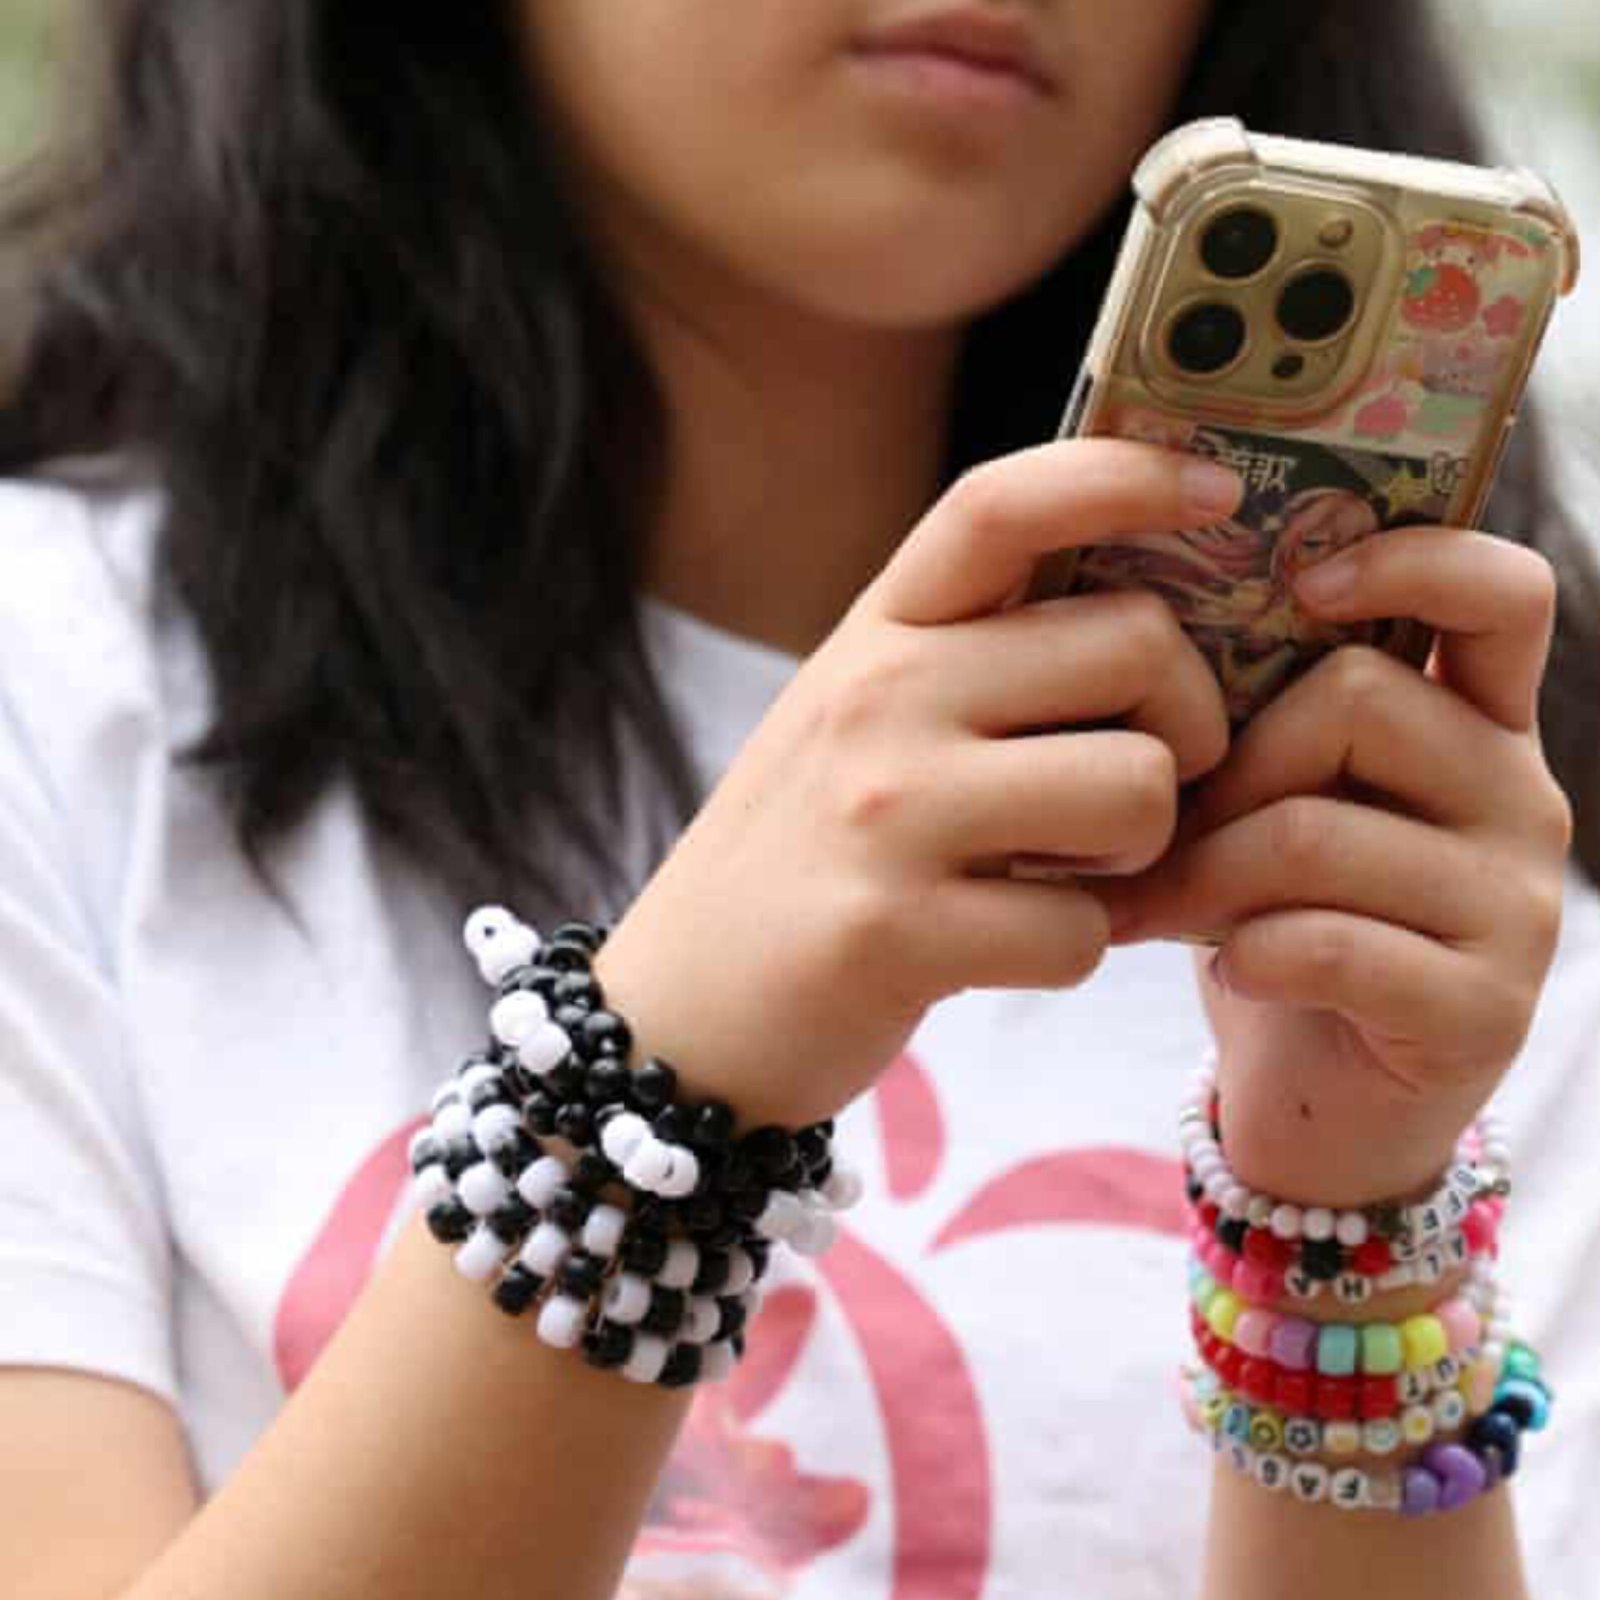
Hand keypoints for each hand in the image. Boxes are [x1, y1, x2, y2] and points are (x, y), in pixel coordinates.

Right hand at [596, 441, 1237, 1124]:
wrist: (679, 1010)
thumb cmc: (804, 857)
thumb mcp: (863, 723)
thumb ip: (975, 664)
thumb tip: (1154, 629)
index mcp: (879, 633)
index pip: (1002, 506)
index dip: (1124, 475)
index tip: (1216, 492)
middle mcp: (881, 697)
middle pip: (1135, 644)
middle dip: (1189, 723)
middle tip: (1144, 779)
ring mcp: (885, 812)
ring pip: (1135, 789)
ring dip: (1138, 851)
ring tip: (1069, 872)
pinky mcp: (896, 931)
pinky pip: (1081, 932)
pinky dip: (1075, 951)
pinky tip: (1012, 947)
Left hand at [1098, 528, 1572, 1203]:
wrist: (1322, 1101)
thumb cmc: (1281, 923)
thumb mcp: (1272, 805)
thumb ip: (1260, 724)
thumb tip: (1140, 638)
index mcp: (1474, 725)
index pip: (1499, 595)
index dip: (1411, 560)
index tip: (1306, 587)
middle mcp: (1519, 797)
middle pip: (1357, 699)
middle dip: (1225, 767)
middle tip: (1157, 829)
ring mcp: (1516, 906)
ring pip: (1314, 830)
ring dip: (1201, 874)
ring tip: (1151, 907)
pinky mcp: (1483, 1008)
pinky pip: (1328, 944)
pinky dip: (1247, 954)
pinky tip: (1229, 967)